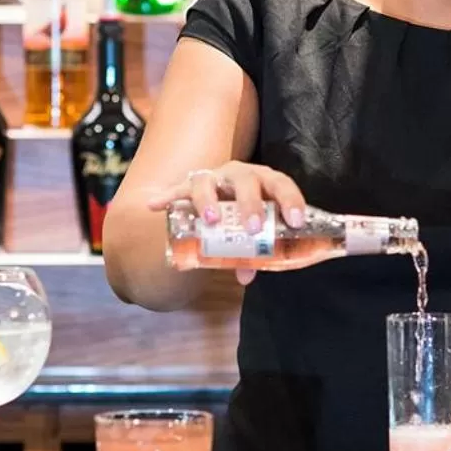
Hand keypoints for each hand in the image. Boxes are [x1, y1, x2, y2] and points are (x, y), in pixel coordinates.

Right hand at [145, 161, 308, 284]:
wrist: (219, 194)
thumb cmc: (243, 214)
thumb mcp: (252, 231)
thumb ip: (253, 253)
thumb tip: (247, 276)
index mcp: (263, 182)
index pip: (281, 184)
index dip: (291, 200)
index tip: (296, 221)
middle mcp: (239, 174)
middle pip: (246, 180)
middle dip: (250, 204)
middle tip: (253, 228)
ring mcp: (214, 177)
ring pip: (208, 181)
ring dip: (208, 201)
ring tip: (211, 221)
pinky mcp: (190, 184)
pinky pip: (177, 189)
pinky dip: (167, 196)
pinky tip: (154, 206)